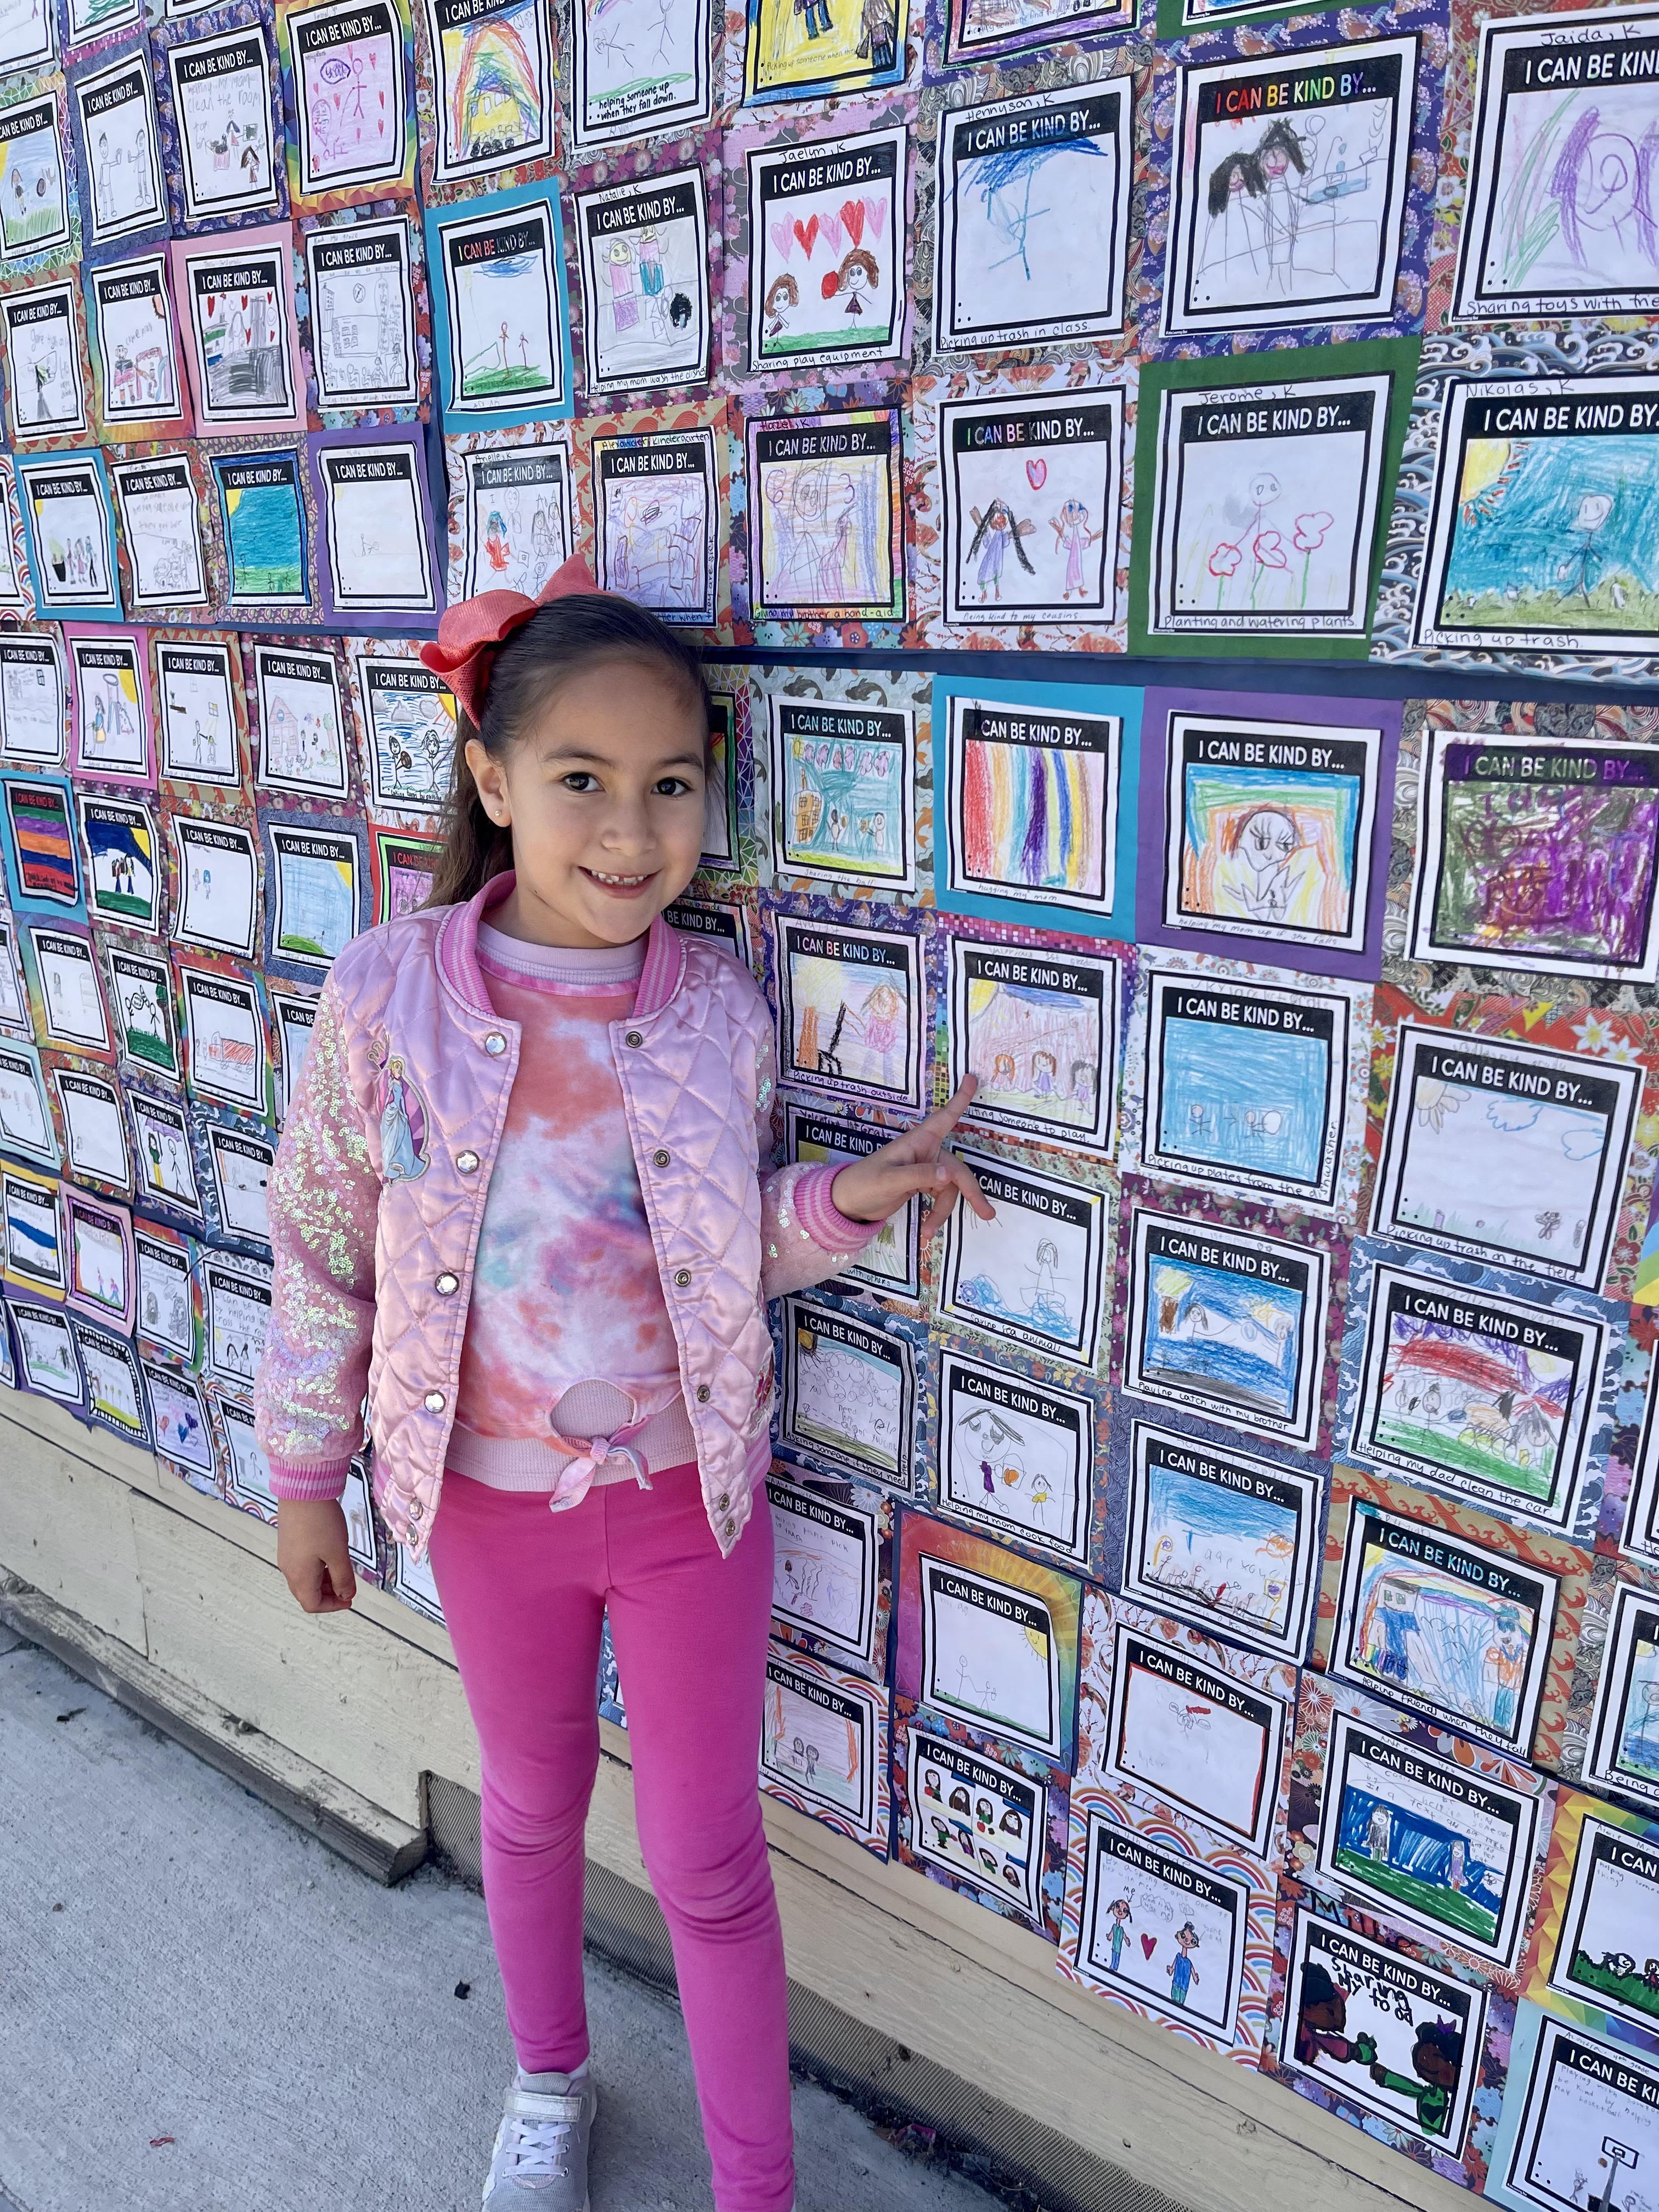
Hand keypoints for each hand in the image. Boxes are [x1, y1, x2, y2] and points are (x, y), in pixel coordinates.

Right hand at [276, 1499, 356, 1613]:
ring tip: (342, 1569)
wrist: (302, 1490)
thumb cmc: (322, 1523)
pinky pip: (302, 1564)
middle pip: (306, 1593)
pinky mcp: (288, 1542)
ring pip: (304, 1578)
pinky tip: (330, 1555)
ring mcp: (286, 1555)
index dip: (332, 1606)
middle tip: (347, 1585)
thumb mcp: (338, 1553)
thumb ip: (343, 1578)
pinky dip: (317, 1567)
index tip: (350, 1598)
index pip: (312, 1604)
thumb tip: (346, 1596)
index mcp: (299, 1576)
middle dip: (328, 1594)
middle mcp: (288, 1569)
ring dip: (323, 1580)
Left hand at [830, 1078, 995, 1245]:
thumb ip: (918, 1176)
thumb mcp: (889, 1180)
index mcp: (917, 1142)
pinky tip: (927, 1232)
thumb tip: (949, 1176)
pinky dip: (936, 1215)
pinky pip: (940, 1198)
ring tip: (928, 1233)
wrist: (847, 1204)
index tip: (971, 1078)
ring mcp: (925, 1170)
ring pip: (950, 1188)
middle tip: (987, 1214)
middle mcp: (925, 1153)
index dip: (960, 1099)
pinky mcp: (922, 1185)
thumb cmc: (863, 1184)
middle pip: (956, 1170)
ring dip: (943, 1212)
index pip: (944, 1118)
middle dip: (971, 1192)